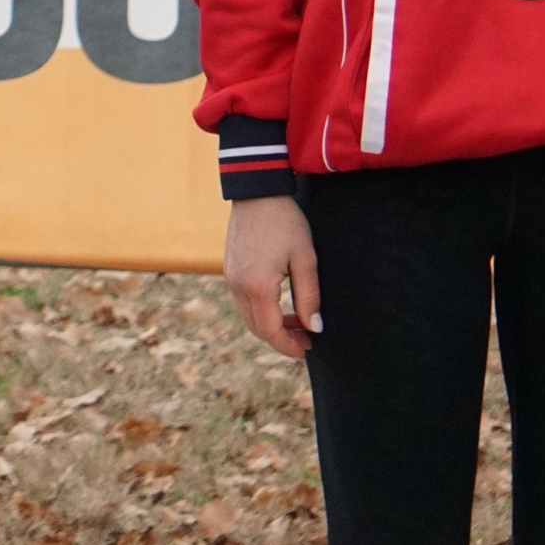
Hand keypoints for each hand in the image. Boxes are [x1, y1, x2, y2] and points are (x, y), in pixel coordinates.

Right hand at [224, 195, 320, 358]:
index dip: (288, 346)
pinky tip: (280, 304)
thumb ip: (309, 297)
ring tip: (297, 322)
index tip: (307, 350)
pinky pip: (243, 301)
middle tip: (306, 339)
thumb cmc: (285, 223)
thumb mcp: (306, 259)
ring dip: (271, 325)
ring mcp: (230, 278)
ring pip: (248, 316)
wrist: (257, 193)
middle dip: (281, 339)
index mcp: (257, 285)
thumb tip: (314, 328)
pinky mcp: (229, 270)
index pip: (270, 330)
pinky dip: (261, 311)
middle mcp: (238, 285)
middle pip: (256, 328)